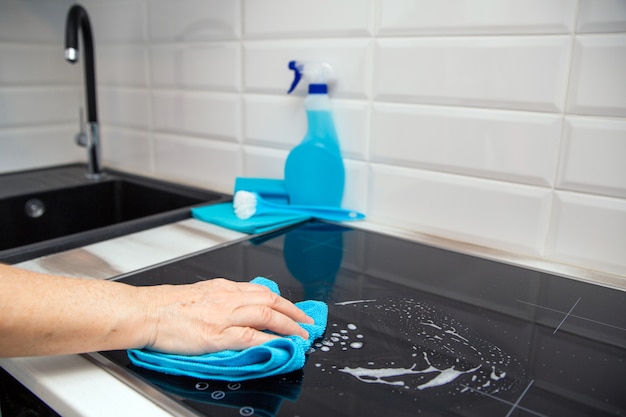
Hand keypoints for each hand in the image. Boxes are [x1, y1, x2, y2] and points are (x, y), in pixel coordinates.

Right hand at [141, 278, 313, 354]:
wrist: (147, 311)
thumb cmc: (168, 305)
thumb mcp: (202, 294)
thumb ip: (223, 300)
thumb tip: (240, 308)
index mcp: (224, 288)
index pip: (262, 291)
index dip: (283, 302)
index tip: (295, 310)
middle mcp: (228, 298)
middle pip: (270, 300)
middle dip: (293, 312)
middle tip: (308, 322)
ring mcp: (223, 316)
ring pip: (266, 314)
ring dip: (288, 325)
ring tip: (301, 336)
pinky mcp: (216, 334)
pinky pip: (249, 335)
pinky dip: (269, 339)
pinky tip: (280, 345)